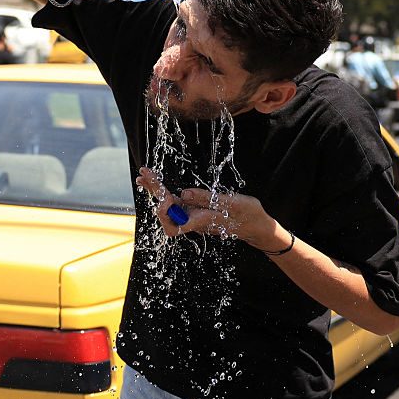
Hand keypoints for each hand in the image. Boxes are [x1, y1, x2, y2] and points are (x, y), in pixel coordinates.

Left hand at [136, 167, 278, 247]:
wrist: (256, 224)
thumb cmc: (246, 214)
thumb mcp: (231, 203)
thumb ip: (207, 199)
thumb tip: (184, 194)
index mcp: (200, 221)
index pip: (173, 223)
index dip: (163, 211)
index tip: (161, 195)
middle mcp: (192, 220)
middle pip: (165, 211)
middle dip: (154, 192)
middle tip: (143, 174)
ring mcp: (192, 214)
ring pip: (168, 204)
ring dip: (155, 190)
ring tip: (144, 175)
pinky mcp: (195, 208)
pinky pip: (175, 201)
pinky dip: (164, 191)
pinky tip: (157, 182)